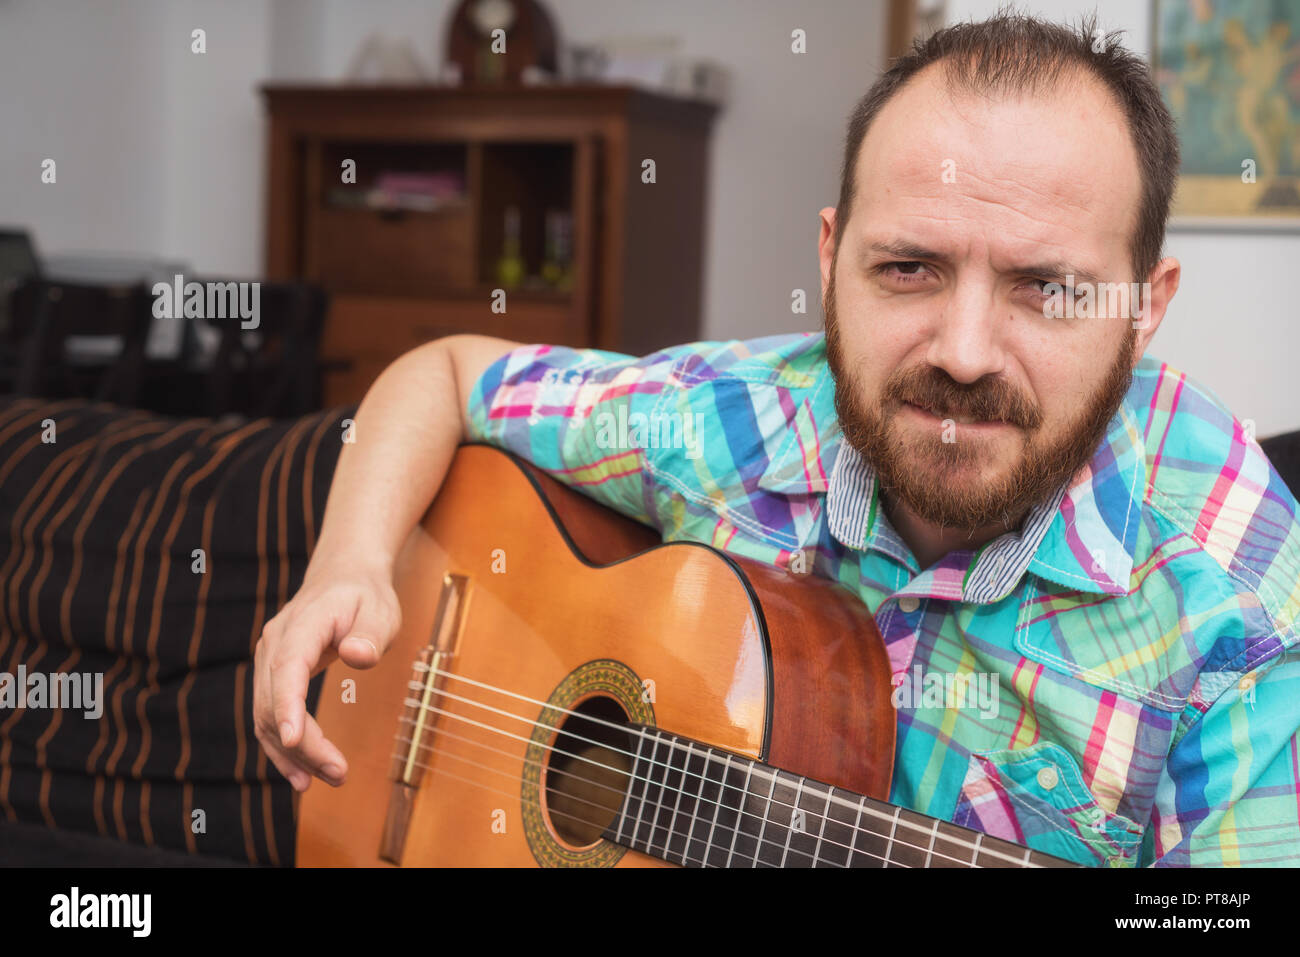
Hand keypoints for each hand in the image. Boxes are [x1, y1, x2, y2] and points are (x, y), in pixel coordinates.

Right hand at [253, 555, 400, 790]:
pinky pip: (270, 715)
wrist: (343, 577)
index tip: (295, 740)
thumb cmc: (365, 596)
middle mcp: (275, 643)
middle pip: (274, 701)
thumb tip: (358, 656)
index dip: (288, 705)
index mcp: (303, 624)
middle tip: (338, 774)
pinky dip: (284, 746)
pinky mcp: (272, 674)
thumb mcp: (380, 610)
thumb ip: (370, 634)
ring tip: (326, 779)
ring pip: (267, 715)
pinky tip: (301, 773)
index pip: (287, 667)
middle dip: (303, 744)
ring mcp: (269, 659)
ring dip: (292, 753)